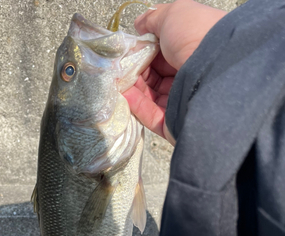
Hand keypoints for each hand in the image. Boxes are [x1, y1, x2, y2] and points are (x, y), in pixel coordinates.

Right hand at [123, 0, 225, 141]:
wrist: (215, 69)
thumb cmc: (198, 35)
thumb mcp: (174, 15)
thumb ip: (153, 19)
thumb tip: (139, 25)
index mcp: (193, 52)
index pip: (162, 56)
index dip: (143, 53)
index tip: (127, 52)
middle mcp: (191, 77)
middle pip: (155, 78)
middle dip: (136, 72)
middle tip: (120, 67)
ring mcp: (184, 102)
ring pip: (151, 97)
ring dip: (133, 88)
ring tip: (118, 80)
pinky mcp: (175, 123)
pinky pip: (151, 115)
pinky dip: (136, 104)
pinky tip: (124, 94)